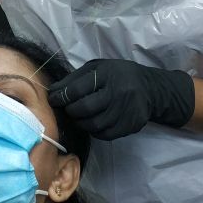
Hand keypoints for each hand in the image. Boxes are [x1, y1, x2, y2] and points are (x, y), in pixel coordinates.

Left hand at [48, 59, 194, 139]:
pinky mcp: (129, 125)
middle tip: (66, 109)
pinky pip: (104, 134)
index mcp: (108, 74)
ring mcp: (125, 111)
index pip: (77, 89)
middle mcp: (118, 92)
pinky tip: (92, 123)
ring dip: (80, 122)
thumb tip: (53, 91)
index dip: (61, 96)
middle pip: (84, 108)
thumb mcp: (98, 68)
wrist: (150, 89)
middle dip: (70, 110)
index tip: (53, 99)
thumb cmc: (118, 75)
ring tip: (77, 116)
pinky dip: (93, 130)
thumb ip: (76, 78)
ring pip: (93, 124)